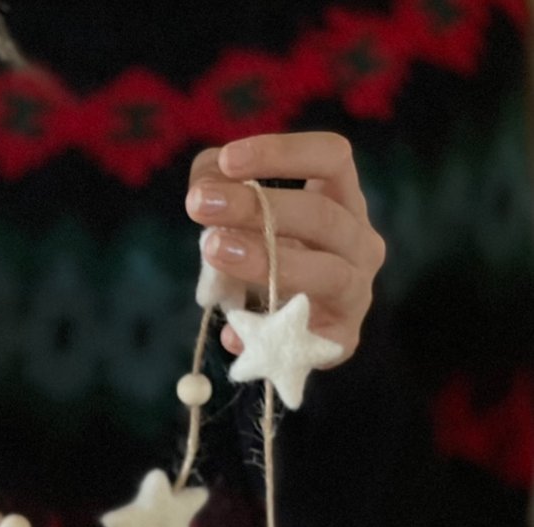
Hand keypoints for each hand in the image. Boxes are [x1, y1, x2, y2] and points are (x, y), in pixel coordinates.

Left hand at [186, 132, 384, 362]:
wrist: (289, 333)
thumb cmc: (268, 261)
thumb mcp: (242, 217)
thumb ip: (220, 189)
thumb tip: (205, 185)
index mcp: (343, 201)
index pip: (332, 158)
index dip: (284, 153)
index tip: (228, 160)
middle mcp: (361, 243)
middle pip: (321, 215)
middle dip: (256, 206)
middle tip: (199, 204)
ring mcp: (358, 292)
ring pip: (326, 271)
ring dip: (266, 258)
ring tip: (214, 249)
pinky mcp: (342, 339)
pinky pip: (307, 332)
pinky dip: (265, 331)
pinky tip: (230, 331)